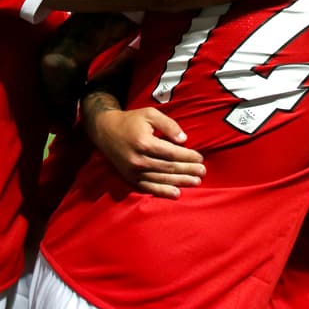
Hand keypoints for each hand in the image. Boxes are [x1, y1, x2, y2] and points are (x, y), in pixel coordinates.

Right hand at [87, 104, 204, 198]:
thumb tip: (184, 139)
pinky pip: (148, 188)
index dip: (187, 156)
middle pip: (169, 167)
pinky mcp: (130, 178)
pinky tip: (176, 194)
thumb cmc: (130, 121)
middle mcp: (139, 159)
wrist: (104, 131)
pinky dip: (163, 192)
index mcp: (144, 143)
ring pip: (162, 179)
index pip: (171, 153)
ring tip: (196, 182)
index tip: (200, 157)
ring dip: (181, 182)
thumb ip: (168, 125)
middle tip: (203, 171)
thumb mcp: (150, 114)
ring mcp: (134, 171)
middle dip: (188, 170)